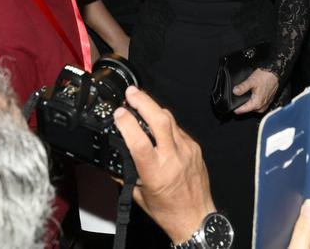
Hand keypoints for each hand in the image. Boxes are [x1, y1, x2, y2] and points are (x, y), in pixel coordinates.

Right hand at [114, 86, 215, 243]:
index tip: (118, 113)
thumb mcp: (139, 195)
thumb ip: (125, 174)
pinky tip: (158, 123)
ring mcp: (187, 151)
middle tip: (131, 93)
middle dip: (144, 101)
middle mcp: (173, 158)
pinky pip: (178, 129)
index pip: (140, 142)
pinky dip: (166, 123)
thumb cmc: (168, 210)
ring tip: (141, 100)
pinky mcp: (195, 148)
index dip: (128, 124)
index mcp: (156, 173)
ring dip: (154, 107)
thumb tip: (113, 158)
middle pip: (160, 120)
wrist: (196, 217)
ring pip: (170, 120)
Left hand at [233, 68, 278, 113]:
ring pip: (251, 107)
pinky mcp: (267, 102)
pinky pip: (257, 104)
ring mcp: (264, 105)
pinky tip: (254, 92)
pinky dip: (254, 100)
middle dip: (242, 102)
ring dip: (248, 101)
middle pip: (246, 109)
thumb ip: (242, 87)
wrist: (276, 74)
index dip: (235, 106)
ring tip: (248, 92)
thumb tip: (234, 92)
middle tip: (241, 93)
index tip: (232, 101)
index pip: (241, 111)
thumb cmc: (266, 77)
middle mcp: (261, 107)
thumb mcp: (251, 81)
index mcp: (256, 104)